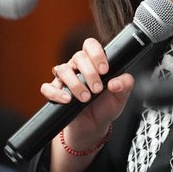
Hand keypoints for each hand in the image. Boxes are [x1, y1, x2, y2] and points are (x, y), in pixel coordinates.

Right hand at [43, 38, 133, 152]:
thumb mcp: (121, 96)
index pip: (90, 45)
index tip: (104, 70)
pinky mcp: (55, 92)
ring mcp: (64, 79)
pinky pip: (47, 88)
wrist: (95, 126)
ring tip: (86, 98)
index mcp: (93, 62)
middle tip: (97, 89)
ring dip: (75, 84)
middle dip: (89, 73)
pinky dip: (56, 93)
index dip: (96, 54)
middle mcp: (77, 67)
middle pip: (78, 57)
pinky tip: (67, 99)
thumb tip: (115, 82)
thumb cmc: (106, 106)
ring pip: (62, 70)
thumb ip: (125, 85)